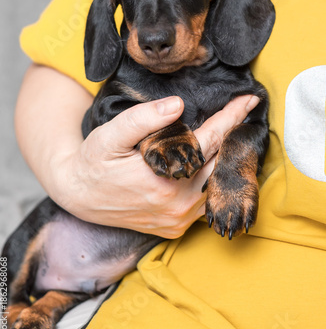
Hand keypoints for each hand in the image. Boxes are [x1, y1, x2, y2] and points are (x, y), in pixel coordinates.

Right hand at [55, 94, 259, 237]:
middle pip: (220, 164)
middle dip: (233, 137)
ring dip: (224, 159)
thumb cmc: (93, 162)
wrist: (79, 196)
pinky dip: (212, 180)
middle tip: (243, 112)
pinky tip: (211, 163)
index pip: (209, 141)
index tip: (249, 100)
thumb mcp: (110, 135)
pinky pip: (205, 202)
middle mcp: (177, 205)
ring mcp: (178, 220)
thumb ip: (143, 119)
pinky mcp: (175, 228)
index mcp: (164, 181)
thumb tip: (178, 104)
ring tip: (230, 134)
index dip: (230, 117)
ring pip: (216, 185)